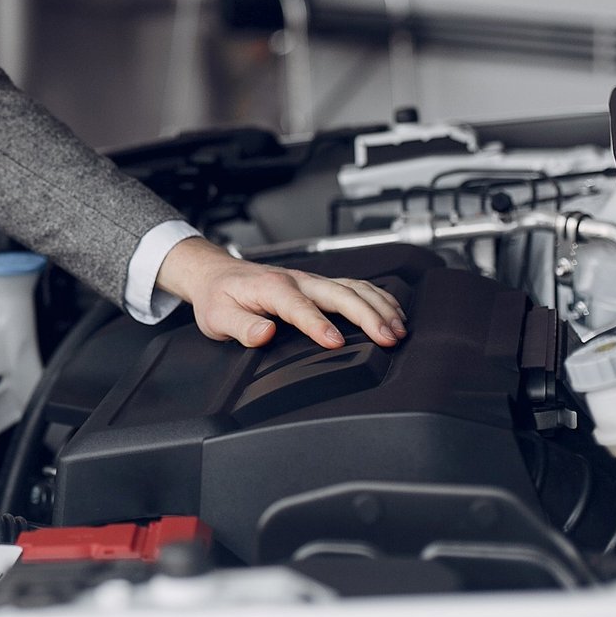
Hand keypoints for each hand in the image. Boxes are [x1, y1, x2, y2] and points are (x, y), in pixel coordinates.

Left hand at [155, 236, 407, 349]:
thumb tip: (264, 333)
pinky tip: (392, 312)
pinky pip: (355, 287)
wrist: (216, 273)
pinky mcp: (318, 285)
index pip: (301, 308)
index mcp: (272, 288)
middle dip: (368, 315)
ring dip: (380, 306)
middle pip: (341, 293)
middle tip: (389, 338)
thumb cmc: (218, 296)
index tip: (335, 343)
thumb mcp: (218, 317)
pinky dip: (378, 298)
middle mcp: (297, 281)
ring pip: (354, 288)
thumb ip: (241, 326)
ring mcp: (311, 281)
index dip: (319, 326)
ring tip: (399, 330)